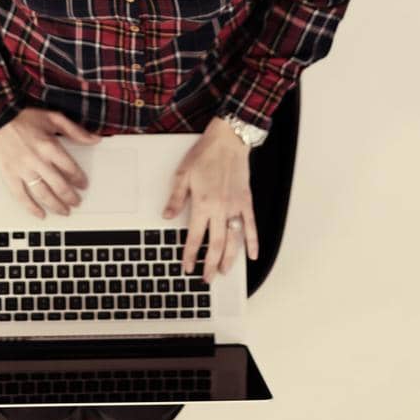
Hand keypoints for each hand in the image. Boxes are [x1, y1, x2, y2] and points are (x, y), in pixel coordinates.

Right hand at [0, 107, 99, 218]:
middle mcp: (37, 160)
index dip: (79, 179)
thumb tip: (94, 139)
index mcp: (50, 146)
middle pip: (59, 185)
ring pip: (43, 194)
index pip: (70, 168)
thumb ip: (75, 130)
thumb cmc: (23, 117)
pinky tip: (40, 214)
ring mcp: (23, 170)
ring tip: (64, 211)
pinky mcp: (9, 175)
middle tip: (76, 202)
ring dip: (56, 205)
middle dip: (71, 197)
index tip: (83, 184)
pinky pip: (21, 196)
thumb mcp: (53, 117)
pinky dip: (31, 208)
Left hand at [160, 118, 258, 279]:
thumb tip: (166, 217)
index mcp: (202, 203)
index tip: (187, 267)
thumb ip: (175, 198)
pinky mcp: (246, 202)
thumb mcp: (182, 174)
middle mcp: (220, 209)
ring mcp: (235, 207)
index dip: (190, 255)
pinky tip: (252, 255)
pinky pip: (251, 226)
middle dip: (210, 265)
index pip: (194, 237)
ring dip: (229, 259)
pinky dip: (252, 242)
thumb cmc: (204, 155)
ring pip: (233, 240)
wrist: (228, 141)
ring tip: (224, 271)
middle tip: (206, 278)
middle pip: (215, 245)